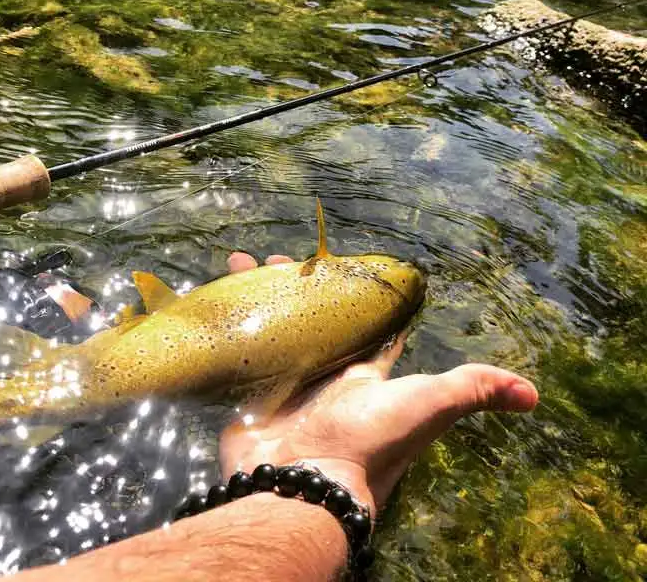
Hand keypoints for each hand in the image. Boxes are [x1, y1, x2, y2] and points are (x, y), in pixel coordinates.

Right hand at [221, 252, 538, 516]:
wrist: (302, 482)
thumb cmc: (368, 440)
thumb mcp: (427, 406)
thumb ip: (472, 391)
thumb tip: (532, 394)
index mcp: (360, 374)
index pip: (359, 325)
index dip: (350, 295)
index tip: (336, 265)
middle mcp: (322, 376)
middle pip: (306, 318)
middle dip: (291, 286)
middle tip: (272, 258)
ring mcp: (282, 382)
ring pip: (268, 325)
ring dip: (254, 295)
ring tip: (238, 261)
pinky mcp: (248, 391)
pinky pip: (233, 348)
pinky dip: (222, 323)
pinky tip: (208, 297)